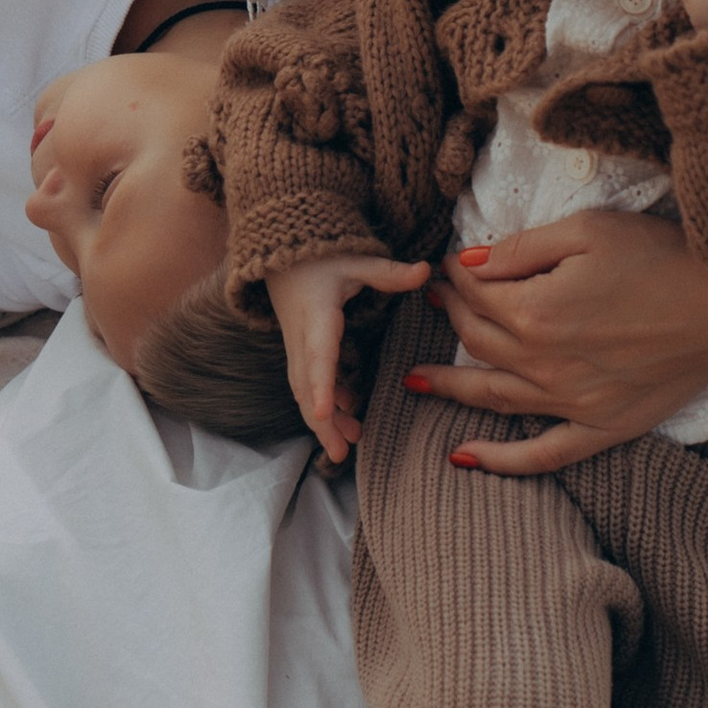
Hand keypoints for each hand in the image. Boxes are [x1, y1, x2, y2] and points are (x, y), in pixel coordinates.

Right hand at [265, 253, 429, 465]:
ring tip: (347, 446)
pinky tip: (347, 413)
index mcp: (317, 315)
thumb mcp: (355, 260)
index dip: (322, 386)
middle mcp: (302, 337)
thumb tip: (427, 270)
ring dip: (323, 419)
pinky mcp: (298, 350)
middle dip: (322, 422)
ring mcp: (296, 346)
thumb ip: (389, 271)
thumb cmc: (319, 256)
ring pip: (304, 390)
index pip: (319, 355)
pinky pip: (307, 383)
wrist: (280, 254)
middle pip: (307, 386)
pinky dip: (324, 402)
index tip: (324, 415)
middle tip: (341, 453)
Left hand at [415, 210, 707, 475]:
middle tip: (438, 302)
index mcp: (537, 312)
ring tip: (416, 381)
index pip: (476, 294)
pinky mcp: (605, 427)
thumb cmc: (664, 254)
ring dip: (449, 388)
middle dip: (453, 317)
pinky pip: (543, 455)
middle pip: (479, 341)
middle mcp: (547, 365)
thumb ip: (520, 250)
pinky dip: (500, 461)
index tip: (450, 266)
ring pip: (493, 398)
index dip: (458, 277)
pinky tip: (463, 458)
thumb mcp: (587, 229)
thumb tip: (465, 265)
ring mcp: (575, 403)